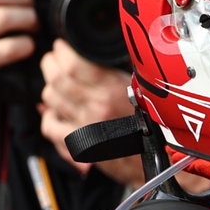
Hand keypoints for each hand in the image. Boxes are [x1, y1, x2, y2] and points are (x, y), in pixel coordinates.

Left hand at [39, 39, 142, 186]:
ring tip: (58, 84)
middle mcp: (97, 107)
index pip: (75, 64)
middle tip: (54, 60)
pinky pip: (49, 126)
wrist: (161, 162)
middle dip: (51, 64)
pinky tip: (57, 112)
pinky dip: (48, 116)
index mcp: (114, 91)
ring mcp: (85, 127)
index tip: (62, 47)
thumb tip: (96, 55)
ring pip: (50, 98)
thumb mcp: (142, 91)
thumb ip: (118, 73)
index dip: (62, 51)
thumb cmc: (155, 127)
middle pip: (56, 78)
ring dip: (50, 87)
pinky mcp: (79, 145)